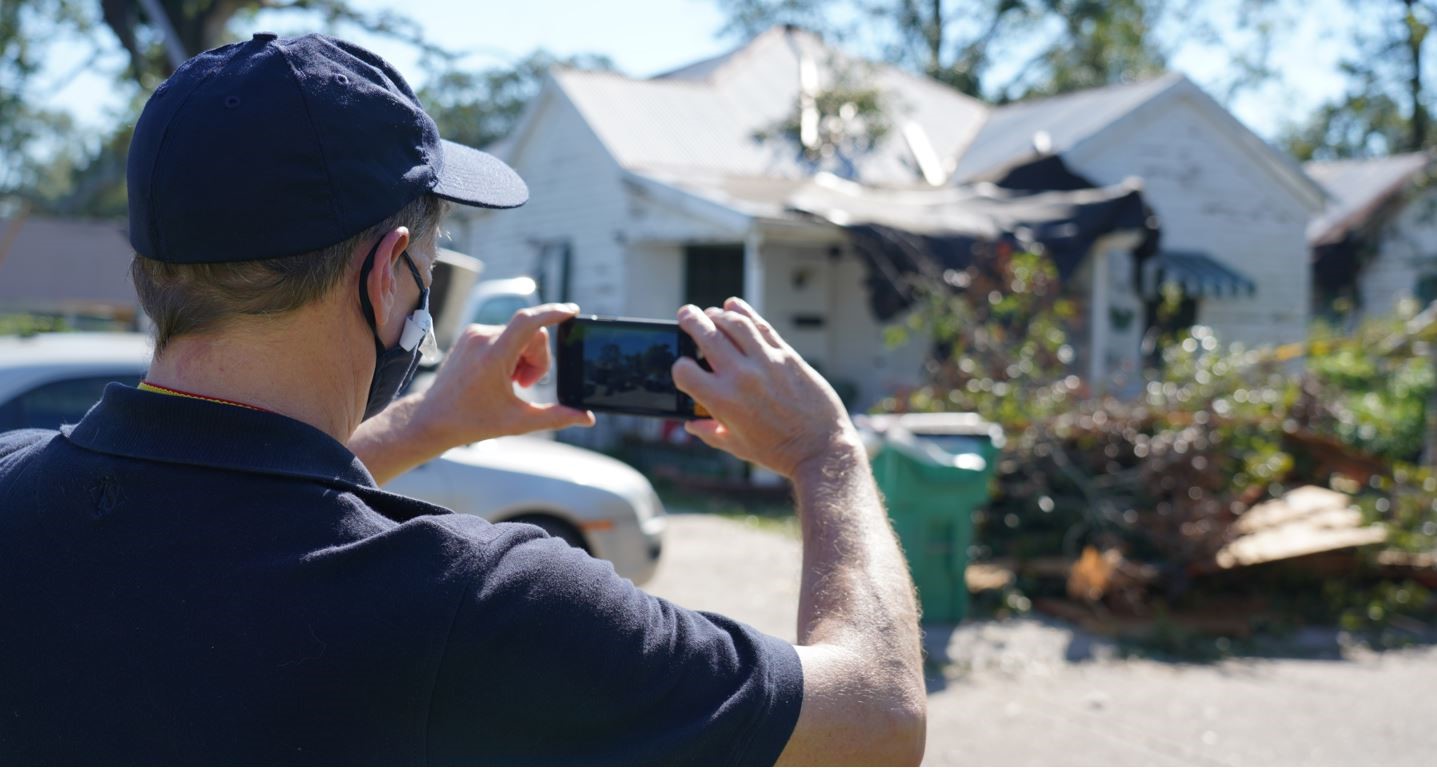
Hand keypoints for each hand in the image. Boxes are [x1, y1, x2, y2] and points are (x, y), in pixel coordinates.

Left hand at [414, 303, 593, 445]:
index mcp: (493, 355)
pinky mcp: (471, 335)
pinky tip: (501, 375)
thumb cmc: (473, 421)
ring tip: (512, 383)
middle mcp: (482, 337)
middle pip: (532, 334)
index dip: (553, 312)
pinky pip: (505, 335)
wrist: (433, 418)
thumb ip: (556, 417)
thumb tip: (587, 418)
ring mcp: (474, 334)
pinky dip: (512, 353)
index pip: (529, 321)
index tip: (572, 310)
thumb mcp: (518, 422)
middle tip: (525, 385)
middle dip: (537, 359)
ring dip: (524, 357)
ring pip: (520, 334)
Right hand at [671, 298, 860, 478]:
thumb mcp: (736, 447)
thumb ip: (709, 432)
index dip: (679, 367)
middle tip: (685, 314)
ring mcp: (766, 363)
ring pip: (735, 323)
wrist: (820, 448)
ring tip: (712, 313)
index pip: (684, 370)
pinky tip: (735, 307)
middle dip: (691, 320)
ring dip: (718, 313)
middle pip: (706, 335)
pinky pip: (762, 327)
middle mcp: (741, 377)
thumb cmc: (777, 452)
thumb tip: (691, 423)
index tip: (684, 366)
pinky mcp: (787, 356)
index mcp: (722, 402)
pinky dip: (745, 313)